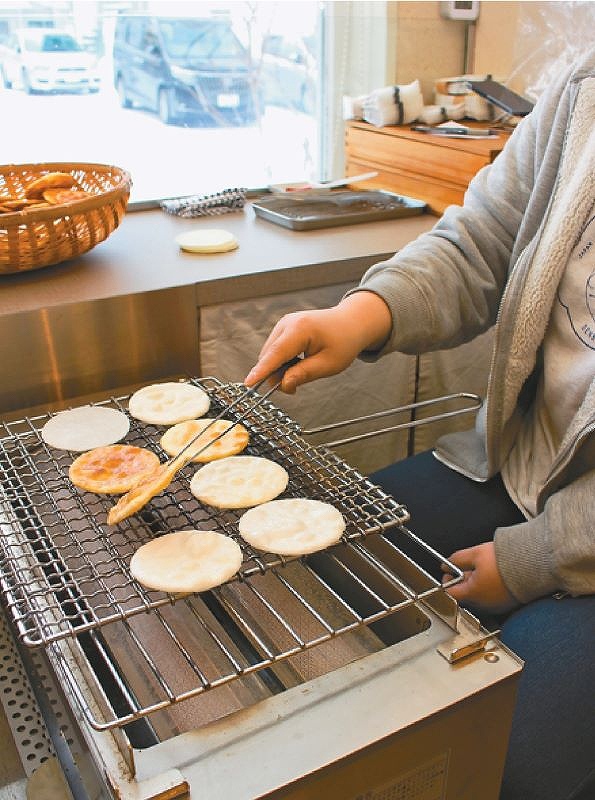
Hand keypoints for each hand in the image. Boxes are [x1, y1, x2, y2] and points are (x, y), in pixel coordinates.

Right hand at [244, 291, 391, 393]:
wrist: (351, 322)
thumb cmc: (343, 342)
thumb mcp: (328, 364)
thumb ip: (304, 374)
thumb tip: (283, 384)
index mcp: (300, 330)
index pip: (276, 354)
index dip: (261, 371)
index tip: (248, 384)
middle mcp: (287, 323)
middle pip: (269, 356)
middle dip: (276, 375)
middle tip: (294, 388)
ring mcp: (284, 323)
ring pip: (270, 354)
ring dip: (279, 369)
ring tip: (302, 371)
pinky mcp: (283, 328)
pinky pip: (275, 349)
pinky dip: (281, 361)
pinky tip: (298, 362)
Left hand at [442, 542, 517, 613]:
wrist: (533, 564)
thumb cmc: (506, 561)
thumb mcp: (475, 554)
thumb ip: (457, 559)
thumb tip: (447, 564)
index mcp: (473, 594)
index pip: (451, 593)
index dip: (447, 581)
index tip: (448, 573)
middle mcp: (484, 604)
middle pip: (465, 595)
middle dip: (464, 580)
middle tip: (467, 567)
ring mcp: (497, 606)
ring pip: (480, 596)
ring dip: (477, 584)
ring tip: (484, 569)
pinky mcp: (508, 604)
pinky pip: (493, 597)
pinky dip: (490, 587)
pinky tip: (496, 575)